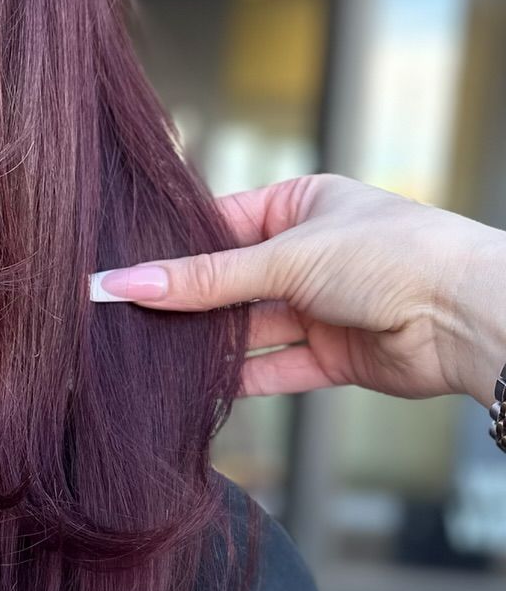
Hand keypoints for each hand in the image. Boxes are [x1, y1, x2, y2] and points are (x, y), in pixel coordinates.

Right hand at [88, 172, 505, 408]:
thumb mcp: (286, 257)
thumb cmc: (395, 256)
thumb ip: (206, 280)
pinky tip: (199, 385)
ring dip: (211, 343)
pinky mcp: (334, 355)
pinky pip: (276, 368)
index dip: (174, 250)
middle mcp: (310, 255)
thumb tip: (131, 282)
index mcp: (302, 205)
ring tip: (155, 354)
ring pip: (250, 328)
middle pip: (231, 282)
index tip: (125, 273)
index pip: (220, 225)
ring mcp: (322, 307)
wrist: (465, 316)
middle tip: (130, 318)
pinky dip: (241, 378)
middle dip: (188, 303)